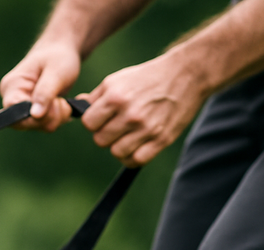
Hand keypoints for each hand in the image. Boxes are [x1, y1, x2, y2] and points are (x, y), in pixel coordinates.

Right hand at [0, 41, 82, 131]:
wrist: (62, 51)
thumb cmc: (58, 56)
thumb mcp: (56, 71)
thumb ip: (45, 93)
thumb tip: (35, 115)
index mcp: (11, 86)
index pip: (14, 113)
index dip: (35, 116)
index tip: (55, 104)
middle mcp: (11, 98)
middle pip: (25, 123)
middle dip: (49, 117)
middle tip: (63, 102)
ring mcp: (21, 107)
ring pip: (37, 125)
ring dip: (56, 117)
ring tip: (64, 101)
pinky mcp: (31, 112)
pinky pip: (43, 124)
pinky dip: (56, 117)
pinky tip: (62, 104)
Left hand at [80, 52, 208, 166]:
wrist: (187, 74)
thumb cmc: (147, 77)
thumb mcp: (117, 79)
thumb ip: (95, 97)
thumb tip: (76, 107)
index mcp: (116, 98)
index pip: (88, 124)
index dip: (93, 122)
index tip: (102, 117)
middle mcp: (130, 114)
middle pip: (100, 140)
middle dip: (105, 134)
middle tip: (117, 126)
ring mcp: (146, 128)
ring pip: (117, 152)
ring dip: (119, 146)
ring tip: (127, 136)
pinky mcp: (161, 139)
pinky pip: (136, 160)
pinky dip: (133, 157)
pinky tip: (136, 147)